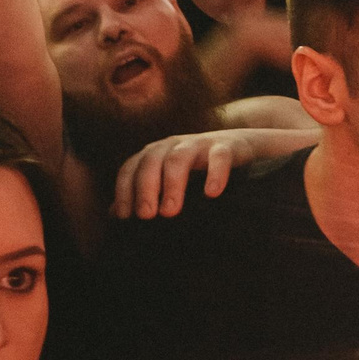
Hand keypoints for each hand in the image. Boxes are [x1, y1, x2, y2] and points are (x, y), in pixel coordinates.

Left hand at [112, 127, 316, 219]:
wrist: (246, 145)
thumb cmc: (202, 168)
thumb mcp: (171, 179)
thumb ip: (145, 193)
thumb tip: (113, 214)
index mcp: (158, 153)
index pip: (132, 166)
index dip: (125, 189)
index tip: (124, 216)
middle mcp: (175, 145)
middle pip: (152, 159)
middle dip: (146, 187)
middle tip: (147, 216)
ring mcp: (202, 143)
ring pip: (180, 157)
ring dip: (172, 183)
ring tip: (170, 212)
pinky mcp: (229, 145)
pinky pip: (220, 156)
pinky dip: (215, 173)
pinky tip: (212, 193)